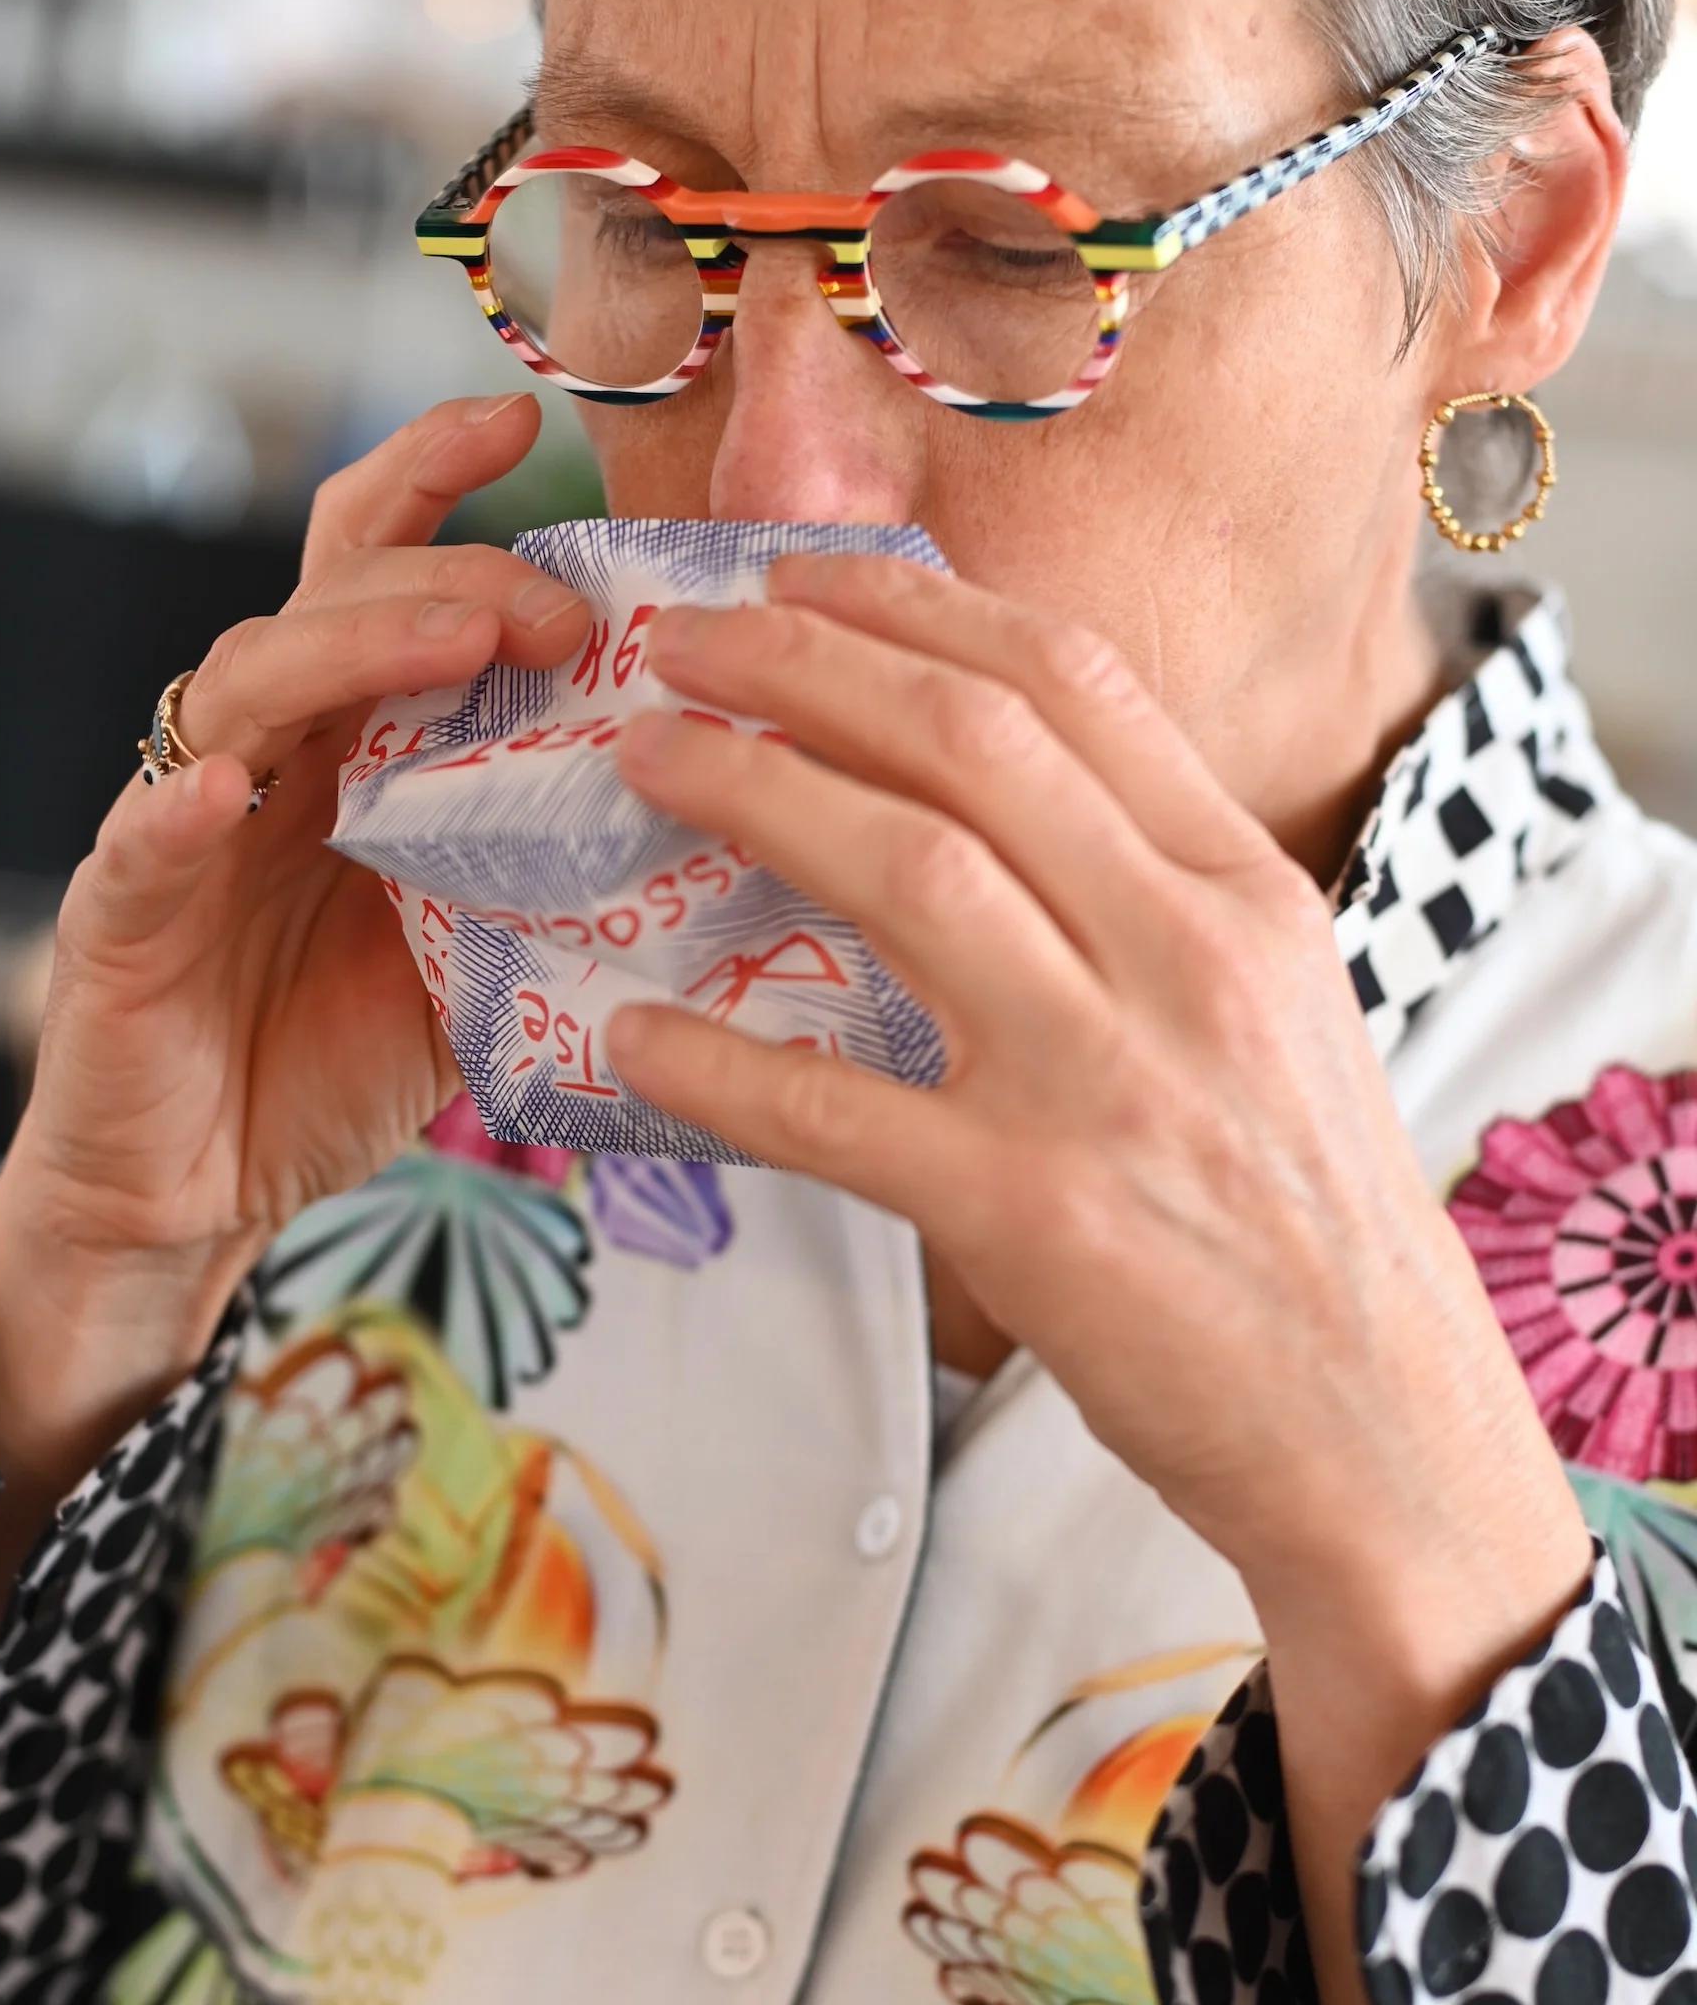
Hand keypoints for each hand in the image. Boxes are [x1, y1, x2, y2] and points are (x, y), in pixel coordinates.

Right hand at [0, 390, 586, 1302]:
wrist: (201, 1189)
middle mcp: (266, 754)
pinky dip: (176, 812)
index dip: (434, 483)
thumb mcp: (481, 957)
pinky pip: (139, 845)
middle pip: (329, 603)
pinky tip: (221, 796)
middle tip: (554, 608)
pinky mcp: (118, 917)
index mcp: (348, 743)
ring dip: (347, 653)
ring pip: (244, 687)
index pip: (381, 573)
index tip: (522, 420)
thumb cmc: (333, 1056)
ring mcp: (184, 822)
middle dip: (445, 577)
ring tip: (450, 645)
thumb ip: (554, 875)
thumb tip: (716, 824)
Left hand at [609, 553, 1587, 1693]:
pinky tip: (629, 1031)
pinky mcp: (1028, 1214)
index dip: (919, 610)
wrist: (1375, 1424)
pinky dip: (718, 1064)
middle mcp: (1186, 958)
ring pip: (906, 875)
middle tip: (684, 643)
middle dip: (806, 665)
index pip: (1073, 686)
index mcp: (1245, 893)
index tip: (808, 581)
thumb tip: (987, 800)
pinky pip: (833, 1112)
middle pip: (970, 744)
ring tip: (649, 762)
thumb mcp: (1275, 1008)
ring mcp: (1107, 1082)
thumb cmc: (1307, 1216)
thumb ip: (1153, 897)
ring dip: (754, 795)